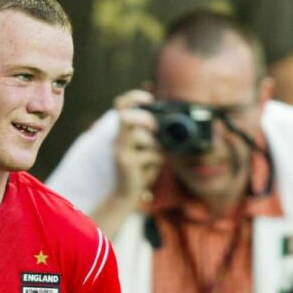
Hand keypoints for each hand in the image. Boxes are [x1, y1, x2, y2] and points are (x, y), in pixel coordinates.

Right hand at [110, 90, 162, 205]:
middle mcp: (118, 138)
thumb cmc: (142, 170)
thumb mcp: (151, 148)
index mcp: (124, 131)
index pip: (120, 105)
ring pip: (140, 136)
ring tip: (160, 155)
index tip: (149, 98)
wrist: (127, 195)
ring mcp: (121, 150)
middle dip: (145, 119)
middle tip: (156, 128)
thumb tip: (174, 121)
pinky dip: (158, 159)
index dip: (134, 96)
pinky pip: (148, 154)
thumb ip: (157, 135)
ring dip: (156, 144)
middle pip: (124, 116)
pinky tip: (155, 167)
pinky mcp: (126, 163)